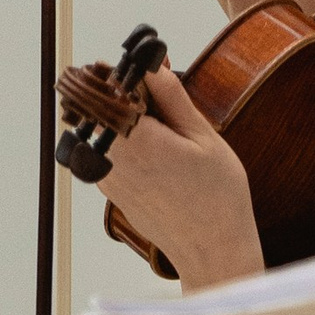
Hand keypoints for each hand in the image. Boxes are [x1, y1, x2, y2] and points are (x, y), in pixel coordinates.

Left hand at [99, 68, 263, 293]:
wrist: (212, 251)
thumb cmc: (216, 200)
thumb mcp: (202, 136)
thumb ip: (171, 95)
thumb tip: (150, 63)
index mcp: (134, 140)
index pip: (106, 86)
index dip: (124, 72)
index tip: (145, 71)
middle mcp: (111, 160)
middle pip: (98, 106)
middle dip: (123, 95)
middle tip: (157, 96)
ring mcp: (106, 178)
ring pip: (101, 129)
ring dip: (125, 119)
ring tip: (164, 130)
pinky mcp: (110, 190)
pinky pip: (107, 151)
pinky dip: (127, 142)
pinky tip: (160, 152)